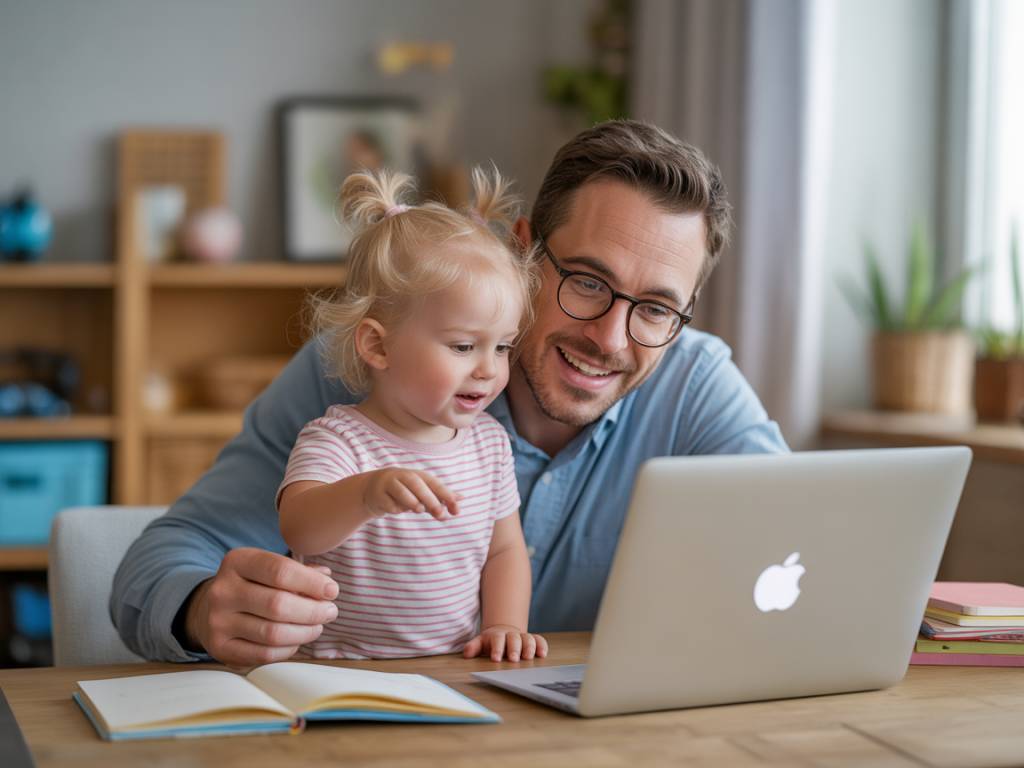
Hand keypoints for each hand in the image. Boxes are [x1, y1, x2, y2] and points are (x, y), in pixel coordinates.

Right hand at [184, 548, 339, 667]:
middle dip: (313, 610)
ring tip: (318, 626)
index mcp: (237, 561)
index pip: (280, 571)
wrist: (208, 609)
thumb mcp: (267, 568)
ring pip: (273, 633)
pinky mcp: (219, 647)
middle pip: (278, 604)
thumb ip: (297, 571)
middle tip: (330, 612)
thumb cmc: (251, 585)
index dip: (312, 582)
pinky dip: (288, 649)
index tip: (332, 591)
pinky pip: (263, 654)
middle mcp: (222, 590)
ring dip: (305, 631)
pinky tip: (297, 640)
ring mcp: (217, 621)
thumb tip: (326, 578)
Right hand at [363, 468, 459, 519]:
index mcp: (417, 475)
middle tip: (441, 514)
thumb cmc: (404, 491)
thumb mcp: (422, 492)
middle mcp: (403, 476)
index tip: (457, 508)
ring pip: (401, 492)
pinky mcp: (377, 495)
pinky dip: (395, 508)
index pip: (434, 483)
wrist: (373, 490)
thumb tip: (462, 498)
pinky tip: (396, 509)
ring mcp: (389, 484)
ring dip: (412, 501)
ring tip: (418, 509)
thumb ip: (440, 495)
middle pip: (418, 485)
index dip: (446, 495)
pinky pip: (388, 503)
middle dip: (430, 499)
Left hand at [462, 625, 547, 661]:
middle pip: (514, 639)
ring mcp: (523, 637)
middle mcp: (511, 635)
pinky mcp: (533, 640)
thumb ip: (473, 647)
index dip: (497, 648)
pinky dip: (541, 646)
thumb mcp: (481, 643)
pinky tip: (542, 654)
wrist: (504, 633)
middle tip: (513, 659)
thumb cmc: (491, 642)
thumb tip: (466, 653)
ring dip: (529, 647)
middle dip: (514, 649)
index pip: (497, 639)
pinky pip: (539, 640)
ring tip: (528, 657)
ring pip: (528, 638)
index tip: (496, 659)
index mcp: (497, 635)